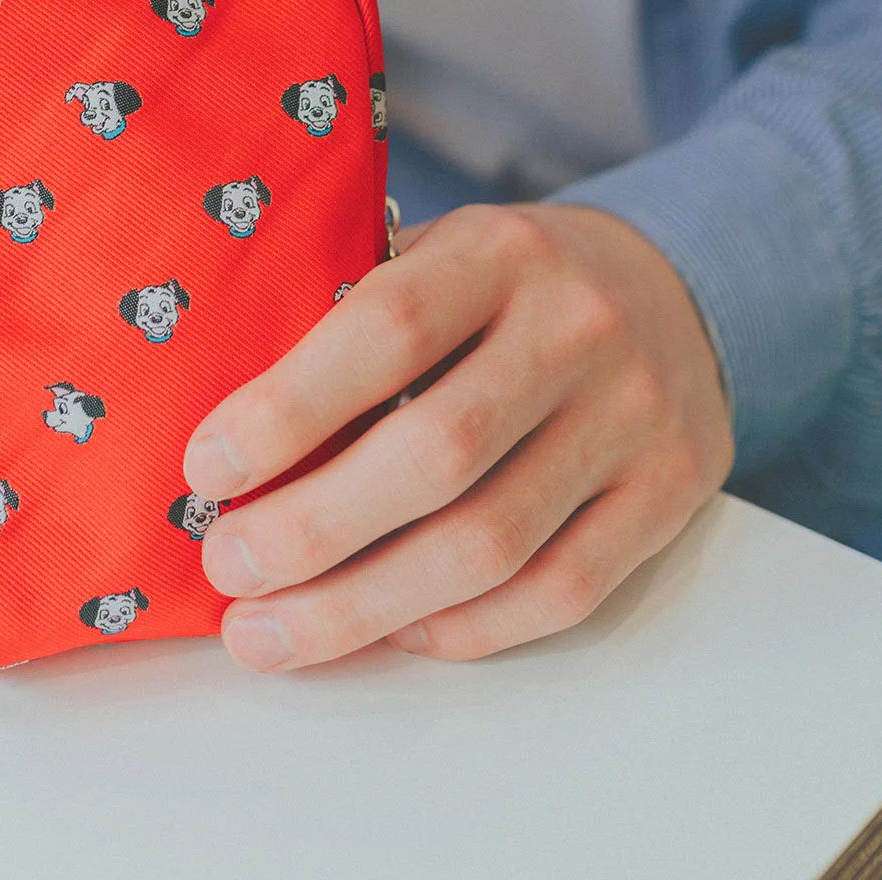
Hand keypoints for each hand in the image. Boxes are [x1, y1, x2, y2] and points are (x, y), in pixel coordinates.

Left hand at [182, 202, 734, 669]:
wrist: (676, 287)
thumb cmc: (507, 284)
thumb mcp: (439, 254)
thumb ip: (353, 317)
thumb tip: (231, 435)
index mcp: (499, 249)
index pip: (385, 330)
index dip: (287, 409)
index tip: (205, 467)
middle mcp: (579, 328)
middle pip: (435, 455)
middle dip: (311, 529)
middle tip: (226, 567)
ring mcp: (636, 417)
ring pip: (492, 544)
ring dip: (364, 606)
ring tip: (272, 632)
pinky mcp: (671, 495)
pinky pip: (559, 592)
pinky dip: (459, 628)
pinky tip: (384, 631)